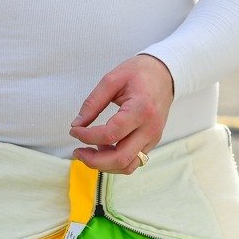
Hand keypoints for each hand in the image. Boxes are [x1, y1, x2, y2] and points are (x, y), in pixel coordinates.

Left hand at [68, 54, 173, 174]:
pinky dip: (115, 161)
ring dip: (104, 165)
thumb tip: (76, 124)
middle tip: (77, 151)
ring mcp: (153, 138)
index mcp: (141, 110)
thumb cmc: (139, 73)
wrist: (164, 75)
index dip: (88, 136)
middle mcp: (150, 129)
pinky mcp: (152, 142)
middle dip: (94, 160)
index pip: (111, 134)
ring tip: (88, 151)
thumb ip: (93, 103)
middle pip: (121, 158)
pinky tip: (103, 148)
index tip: (74, 130)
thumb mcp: (112, 79)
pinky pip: (133, 161)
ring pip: (128, 165)